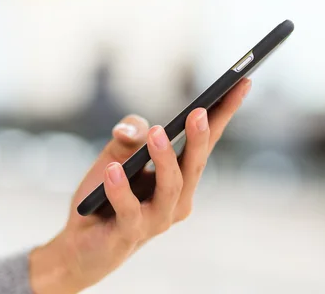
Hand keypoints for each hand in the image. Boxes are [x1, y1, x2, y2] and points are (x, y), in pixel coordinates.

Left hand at [29, 79, 251, 293]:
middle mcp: (177, 198)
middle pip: (195, 164)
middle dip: (200, 136)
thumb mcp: (115, 155)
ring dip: (165, 159)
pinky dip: (121, 189)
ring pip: (171, 187)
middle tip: (201, 110)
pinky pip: (130, 209)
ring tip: (158, 133)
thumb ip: (129, 136)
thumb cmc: (104, 196)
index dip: (224, 112)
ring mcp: (157, 218)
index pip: (206, 141)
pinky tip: (112, 170)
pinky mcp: (131, 232)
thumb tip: (136, 131)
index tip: (243, 82)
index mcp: (179, 175)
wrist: (82, 243)